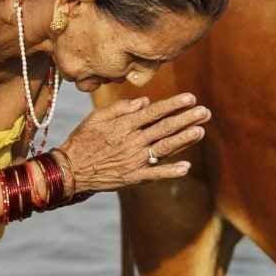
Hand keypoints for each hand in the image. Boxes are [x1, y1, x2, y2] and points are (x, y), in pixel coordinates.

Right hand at [56, 93, 209, 193]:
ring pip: (164, 147)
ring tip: (201, 130)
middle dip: (186, 119)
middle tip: (206, 112)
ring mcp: (134, 159)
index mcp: (125, 125)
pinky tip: (187, 167)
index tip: (191, 98)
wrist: (69, 170)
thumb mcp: (97, 117)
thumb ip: (121, 108)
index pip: (155, 112)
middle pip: (165, 127)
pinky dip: (171, 171)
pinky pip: (155, 174)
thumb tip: (145, 101)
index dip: (174, 105)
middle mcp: (133, 141)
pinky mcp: (133, 177)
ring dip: (184, 139)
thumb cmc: (82, 140)